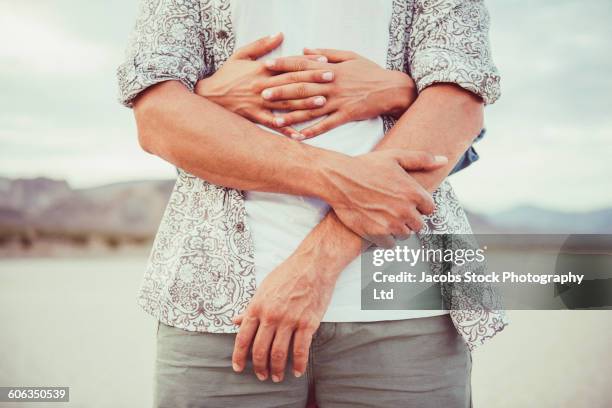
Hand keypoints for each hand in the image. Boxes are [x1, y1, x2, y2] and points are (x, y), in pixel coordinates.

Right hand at [195, 33, 333, 137]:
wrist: (208, 95)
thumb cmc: (226, 75)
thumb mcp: (241, 55)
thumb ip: (262, 45)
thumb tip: (280, 34)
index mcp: (261, 69)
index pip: (288, 65)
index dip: (307, 63)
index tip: (324, 61)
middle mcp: (262, 86)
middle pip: (292, 82)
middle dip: (313, 81)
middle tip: (331, 79)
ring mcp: (259, 103)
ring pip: (286, 103)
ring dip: (305, 103)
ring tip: (322, 103)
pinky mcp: (254, 116)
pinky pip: (273, 124)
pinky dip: (286, 129)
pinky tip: (299, 133)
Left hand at [231, 249, 332, 381]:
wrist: (313, 264)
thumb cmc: (288, 273)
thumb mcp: (264, 288)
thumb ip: (251, 307)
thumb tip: (237, 321)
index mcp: (257, 306)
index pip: (243, 338)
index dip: (239, 356)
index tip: (238, 367)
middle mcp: (271, 316)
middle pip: (260, 350)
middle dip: (259, 367)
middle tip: (262, 376)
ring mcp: (290, 320)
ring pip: (279, 353)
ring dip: (277, 370)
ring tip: (277, 377)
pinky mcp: (308, 323)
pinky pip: (301, 349)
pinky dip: (299, 364)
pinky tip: (297, 371)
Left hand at [261, 48, 416, 137]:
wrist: (392, 88)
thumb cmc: (370, 71)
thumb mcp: (349, 56)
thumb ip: (326, 53)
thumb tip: (305, 48)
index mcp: (331, 68)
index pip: (302, 65)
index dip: (283, 65)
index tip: (266, 66)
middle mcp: (332, 84)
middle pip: (301, 87)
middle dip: (280, 90)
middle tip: (261, 94)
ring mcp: (339, 101)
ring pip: (310, 108)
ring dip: (290, 114)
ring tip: (273, 120)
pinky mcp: (346, 115)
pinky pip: (326, 125)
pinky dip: (312, 132)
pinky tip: (298, 137)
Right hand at [320, 150, 447, 247]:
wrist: (339, 179)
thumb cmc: (366, 166)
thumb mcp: (395, 157)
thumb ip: (422, 159)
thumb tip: (444, 161)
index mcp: (414, 192)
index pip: (429, 209)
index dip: (419, 206)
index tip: (408, 203)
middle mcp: (405, 210)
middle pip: (419, 225)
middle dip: (409, 219)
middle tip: (395, 211)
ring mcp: (391, 224)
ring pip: (405, 235)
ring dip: (398, 229)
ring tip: (385, 218)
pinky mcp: (377, 234)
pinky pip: (390, 245)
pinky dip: (385, 239)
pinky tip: (377, 227)